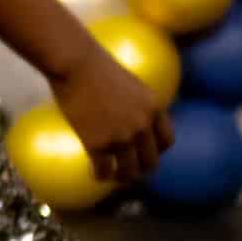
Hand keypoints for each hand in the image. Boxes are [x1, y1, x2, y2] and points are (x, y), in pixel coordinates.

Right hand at [50, 47, 173, 187]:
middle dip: (140, 169)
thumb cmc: (95, 64)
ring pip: (128, 172)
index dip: (156, 151)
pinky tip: (93, 173)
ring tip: (111, 176)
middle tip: (128, 169)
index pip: (167, 141)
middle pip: (150, 162)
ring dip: (121, 177)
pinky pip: (104, 170)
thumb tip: (129, 115)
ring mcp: (121, 137)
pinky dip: (99, 175)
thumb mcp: (130, 83)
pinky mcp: (98, 144)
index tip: (144, 153)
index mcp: (153, 107)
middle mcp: (142, 125)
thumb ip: (137, 103)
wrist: (74, 62)